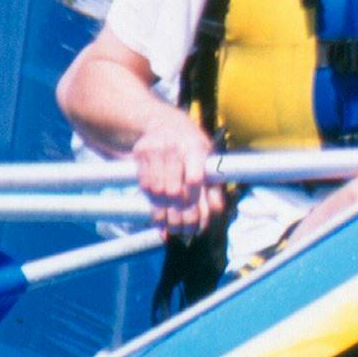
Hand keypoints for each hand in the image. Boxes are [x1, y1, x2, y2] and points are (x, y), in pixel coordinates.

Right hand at [128, 111, 220, 234]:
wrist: (163, 123)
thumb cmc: (191, 145)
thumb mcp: (208, 158)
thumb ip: (213, 184)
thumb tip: (216, 211)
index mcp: (196, 148)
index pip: (194, 179)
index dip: (195, 203)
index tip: (199, 222)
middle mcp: (175, 148)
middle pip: (175, 190)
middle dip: (180, 216)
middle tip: (186, 233)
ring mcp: (155, 151)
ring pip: (158, 191)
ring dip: (165, 215)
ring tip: (173, 230)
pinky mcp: (140, 155)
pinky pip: (145, 187)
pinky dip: (153, 205)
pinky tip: (160, 219)